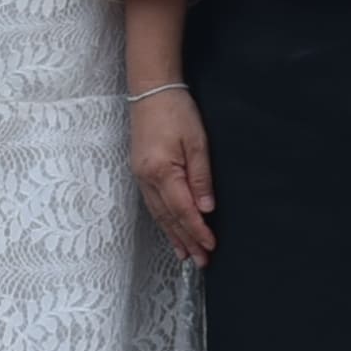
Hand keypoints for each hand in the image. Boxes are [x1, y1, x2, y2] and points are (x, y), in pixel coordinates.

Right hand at [131, 84, 214, 262]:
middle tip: (201, 261)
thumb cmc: (176, 111)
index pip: (183, 210)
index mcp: (162, 171)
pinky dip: (163, 220)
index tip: (210, 246)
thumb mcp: (197, 142)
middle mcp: (147, 178)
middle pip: (169, 217)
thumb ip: (201, 177)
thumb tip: (206, 208)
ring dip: (173, 235)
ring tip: (186, 254)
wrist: (151, 90)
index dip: (198, 230)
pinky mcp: (140, 171)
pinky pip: (153, 204)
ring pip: (158, 214)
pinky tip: (170, 229)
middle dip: (186, 240)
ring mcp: (140, 176)